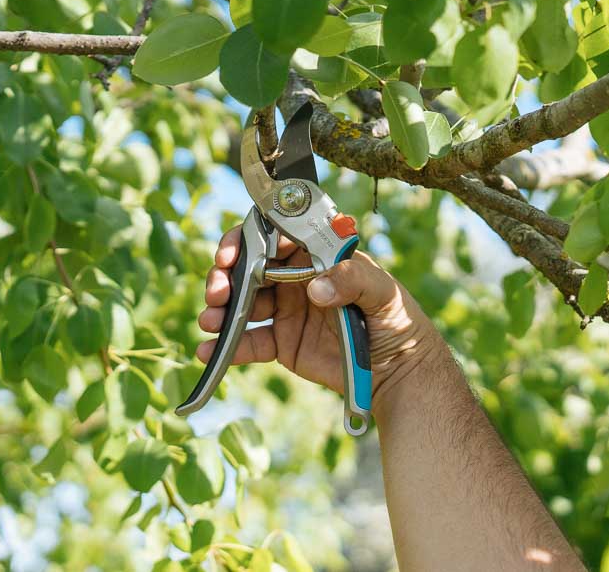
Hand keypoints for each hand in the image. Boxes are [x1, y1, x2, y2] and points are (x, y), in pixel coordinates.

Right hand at [197, 224, 444, 407]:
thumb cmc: (397, 320)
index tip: (231, 255)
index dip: (246, 241)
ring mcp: (286, 311)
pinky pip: (249, 342)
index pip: (274, 237)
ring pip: (242, 303)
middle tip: (217, 291)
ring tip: (210, 321)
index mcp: (317, 256)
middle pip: (249, 268)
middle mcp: (296, 278)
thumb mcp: (384, 294)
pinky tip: (209, 352)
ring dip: (220, 309)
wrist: (399, 370)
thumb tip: (317, 286)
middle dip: (225, 276)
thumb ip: (354, 280)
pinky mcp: (282, 343)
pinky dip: (227, 346)